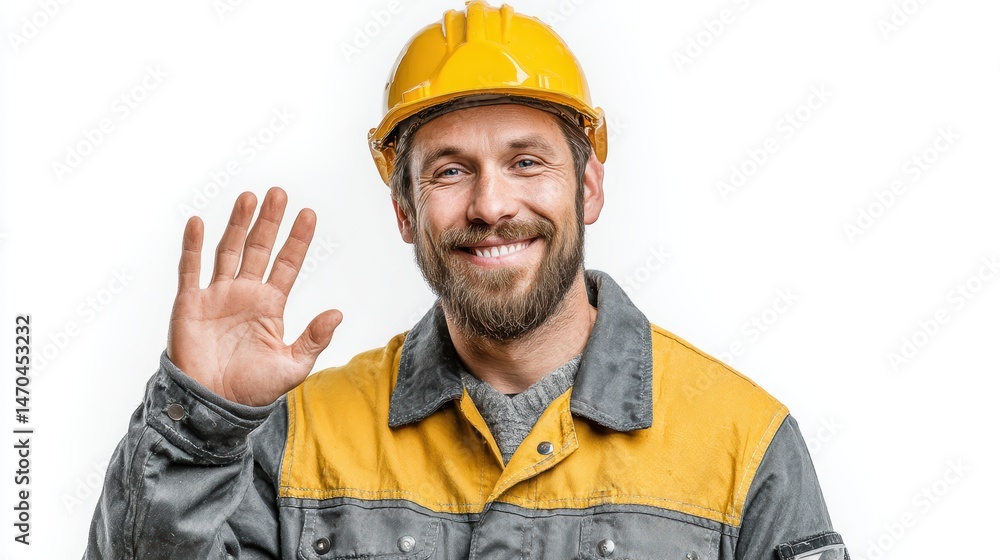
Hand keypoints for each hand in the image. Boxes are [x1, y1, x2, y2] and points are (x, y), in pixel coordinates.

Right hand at [166, 187, 342, 405]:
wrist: (212, 406)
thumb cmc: (252, 390)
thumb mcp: (292, 366)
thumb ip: (314, 338)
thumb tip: (338, 313)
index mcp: (270, 306)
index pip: (287, 264)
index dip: (297, 240)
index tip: (309, 214)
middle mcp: (244, 294)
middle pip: (258, 248)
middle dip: (269, 222)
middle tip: (279, 193)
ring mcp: (216, 296)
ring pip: (228, 251)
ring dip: (238, 224)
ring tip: (249, 197)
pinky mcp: (189, 304)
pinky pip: (190, 270)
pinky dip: (192, 246)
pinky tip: (198, 222)